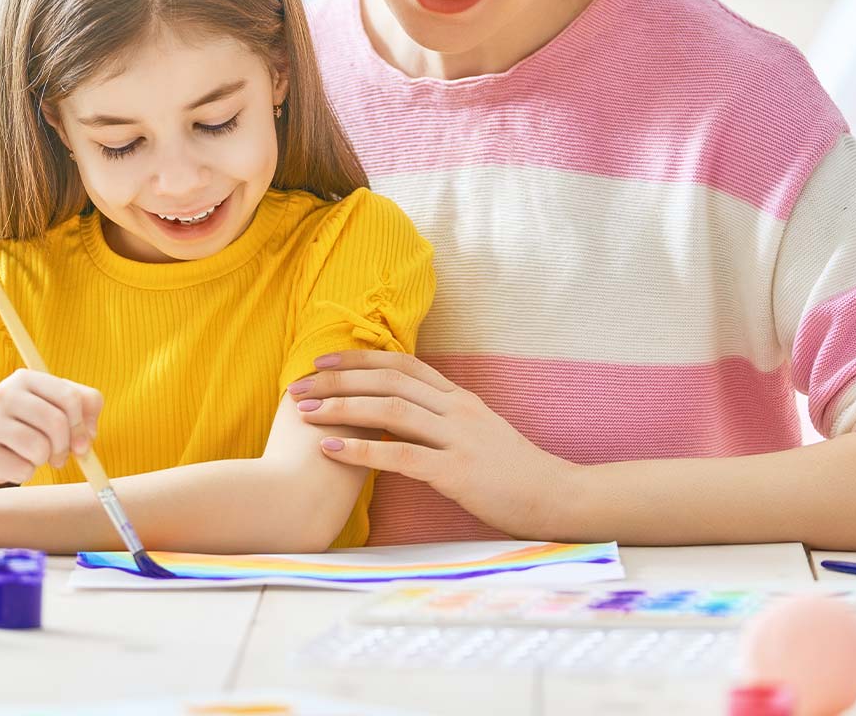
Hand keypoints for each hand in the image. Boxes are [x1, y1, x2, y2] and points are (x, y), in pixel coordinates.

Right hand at [0, 369, 102, 485]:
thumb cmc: (28, 423)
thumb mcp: (56, 405)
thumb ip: (86, 407)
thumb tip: (88, 435)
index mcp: (25, 378)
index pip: (69, 398)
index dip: (82, 424)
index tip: (83, 440)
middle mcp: (3, 394)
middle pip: (56, 422)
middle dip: (65, 446)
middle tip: (59, 455)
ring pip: (39, 448)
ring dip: (44, 459)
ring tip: (33, 455)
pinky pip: (23, 470)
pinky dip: (26, 472)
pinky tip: (14, 462)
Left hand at [291, 351, 575, 539]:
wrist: (556, 497)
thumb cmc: (513, 473)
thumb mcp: (478, 433)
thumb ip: (442, 420)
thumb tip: (400, 416)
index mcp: (459, 398)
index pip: (402, 364)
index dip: (360, 358)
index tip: (323, 361)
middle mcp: (457, 409)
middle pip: (387, 381)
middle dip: (338, 381)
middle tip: (299, 386)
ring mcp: (458, 438)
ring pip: (390, 411)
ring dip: (343, 409)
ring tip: (306, 414)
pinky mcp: (457, 472)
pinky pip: (402, 456)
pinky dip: (363, 450)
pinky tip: (333, 450)